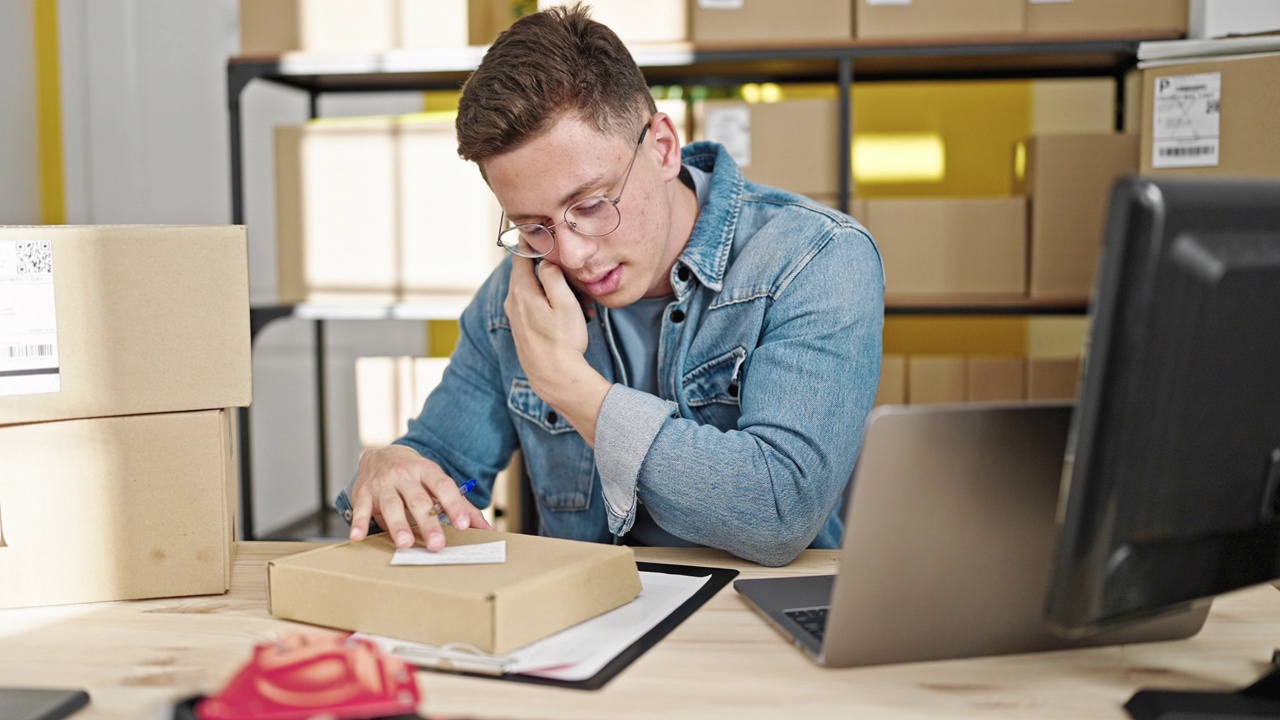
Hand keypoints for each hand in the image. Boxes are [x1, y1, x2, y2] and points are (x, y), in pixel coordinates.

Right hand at [348, 445, 491, 550]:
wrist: (379, 454)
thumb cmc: (415, 475)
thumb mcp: (437, 482)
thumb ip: (462, 506)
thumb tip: (487, 529)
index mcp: (427, 470)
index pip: (443, 486)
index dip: (454, 505)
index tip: (463, 524)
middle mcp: (404, 475)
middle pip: (418, 500)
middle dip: (427, 522)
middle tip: (436, 544)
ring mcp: (383, 484)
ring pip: (391, 505)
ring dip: (398, 525)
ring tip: (405, 543)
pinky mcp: (363, 493)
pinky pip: (362, 509)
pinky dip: (359, 523)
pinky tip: (358, 537)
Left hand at [503, 256, 612, 445]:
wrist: (554, 378)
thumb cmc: (563, 341)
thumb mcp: (565, 303)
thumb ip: (553, 276)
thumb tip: (545, 261)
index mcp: (521, 291)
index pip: (521, 255)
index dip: (534, 244)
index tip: (549, 239)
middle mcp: (512, 301)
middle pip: (527, 272)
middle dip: (550, 271)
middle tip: (573, 278)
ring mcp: (514, 316)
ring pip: (532, 290)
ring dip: (553, 291)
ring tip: (579, 304)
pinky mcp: (520, 328)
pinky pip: (532, 306)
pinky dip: (548, 305)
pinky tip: (569, 317)